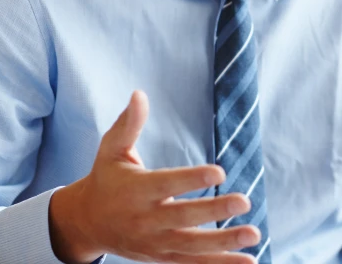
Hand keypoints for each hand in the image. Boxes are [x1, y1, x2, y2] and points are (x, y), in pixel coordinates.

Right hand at [49, 90, 261, 263]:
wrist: (87, 223)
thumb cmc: (106, 179)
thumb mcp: (110, 150)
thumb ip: (127, 125)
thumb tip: (139, 94)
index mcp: (136, 190)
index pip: (167, 184)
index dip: (192, 179)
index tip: (219, 171)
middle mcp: (146, 220)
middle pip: (183, 218)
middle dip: (214, 211)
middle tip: (244, 201)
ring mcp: (155, 243)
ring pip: (192, 246)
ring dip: (225, 243)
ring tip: (254, 233)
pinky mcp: (163, 257)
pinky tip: (249, 261)